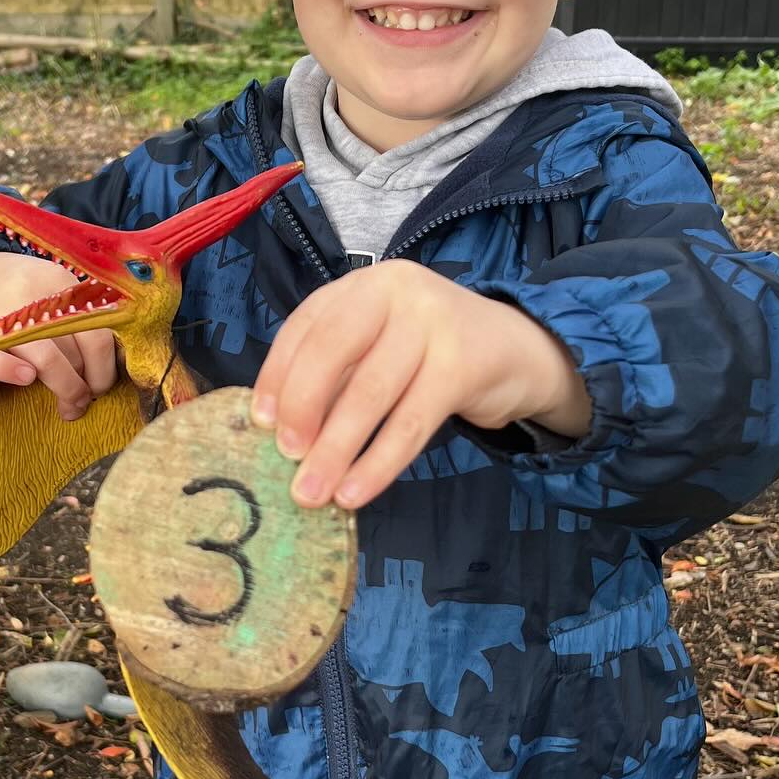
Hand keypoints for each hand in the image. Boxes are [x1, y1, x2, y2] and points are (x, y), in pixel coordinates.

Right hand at [0, 250, 118, 418]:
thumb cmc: (22, 295)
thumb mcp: (55, 292)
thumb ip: (82, 321)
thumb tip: (109, 369)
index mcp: (61, 285)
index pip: (98, 335)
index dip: (104, 370)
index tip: (101, 386)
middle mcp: (34, 297)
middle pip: (74, 353)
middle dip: (85, 387)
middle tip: (84, 402)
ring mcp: (2, 315)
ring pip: (47, 362)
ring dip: (64, 390)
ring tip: (68, 407)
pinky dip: (14, 375)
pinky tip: (27, 381)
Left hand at [250, 264, 589, 508]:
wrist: (517, 350)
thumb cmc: (429, 354)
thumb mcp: (379, 347)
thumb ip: (336, 372)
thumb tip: (278, 429)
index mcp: (363, 285)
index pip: (305, 327)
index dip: (277, 376)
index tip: (260, 423)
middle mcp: (395, 291)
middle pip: (332, 352)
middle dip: (303, 410)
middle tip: (286, 459)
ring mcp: (432, 324)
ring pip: (370, 394)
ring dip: (336, 450)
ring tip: (312, 492)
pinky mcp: (462, 365)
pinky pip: (409, 424)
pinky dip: (378, 464)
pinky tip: (355, 492)